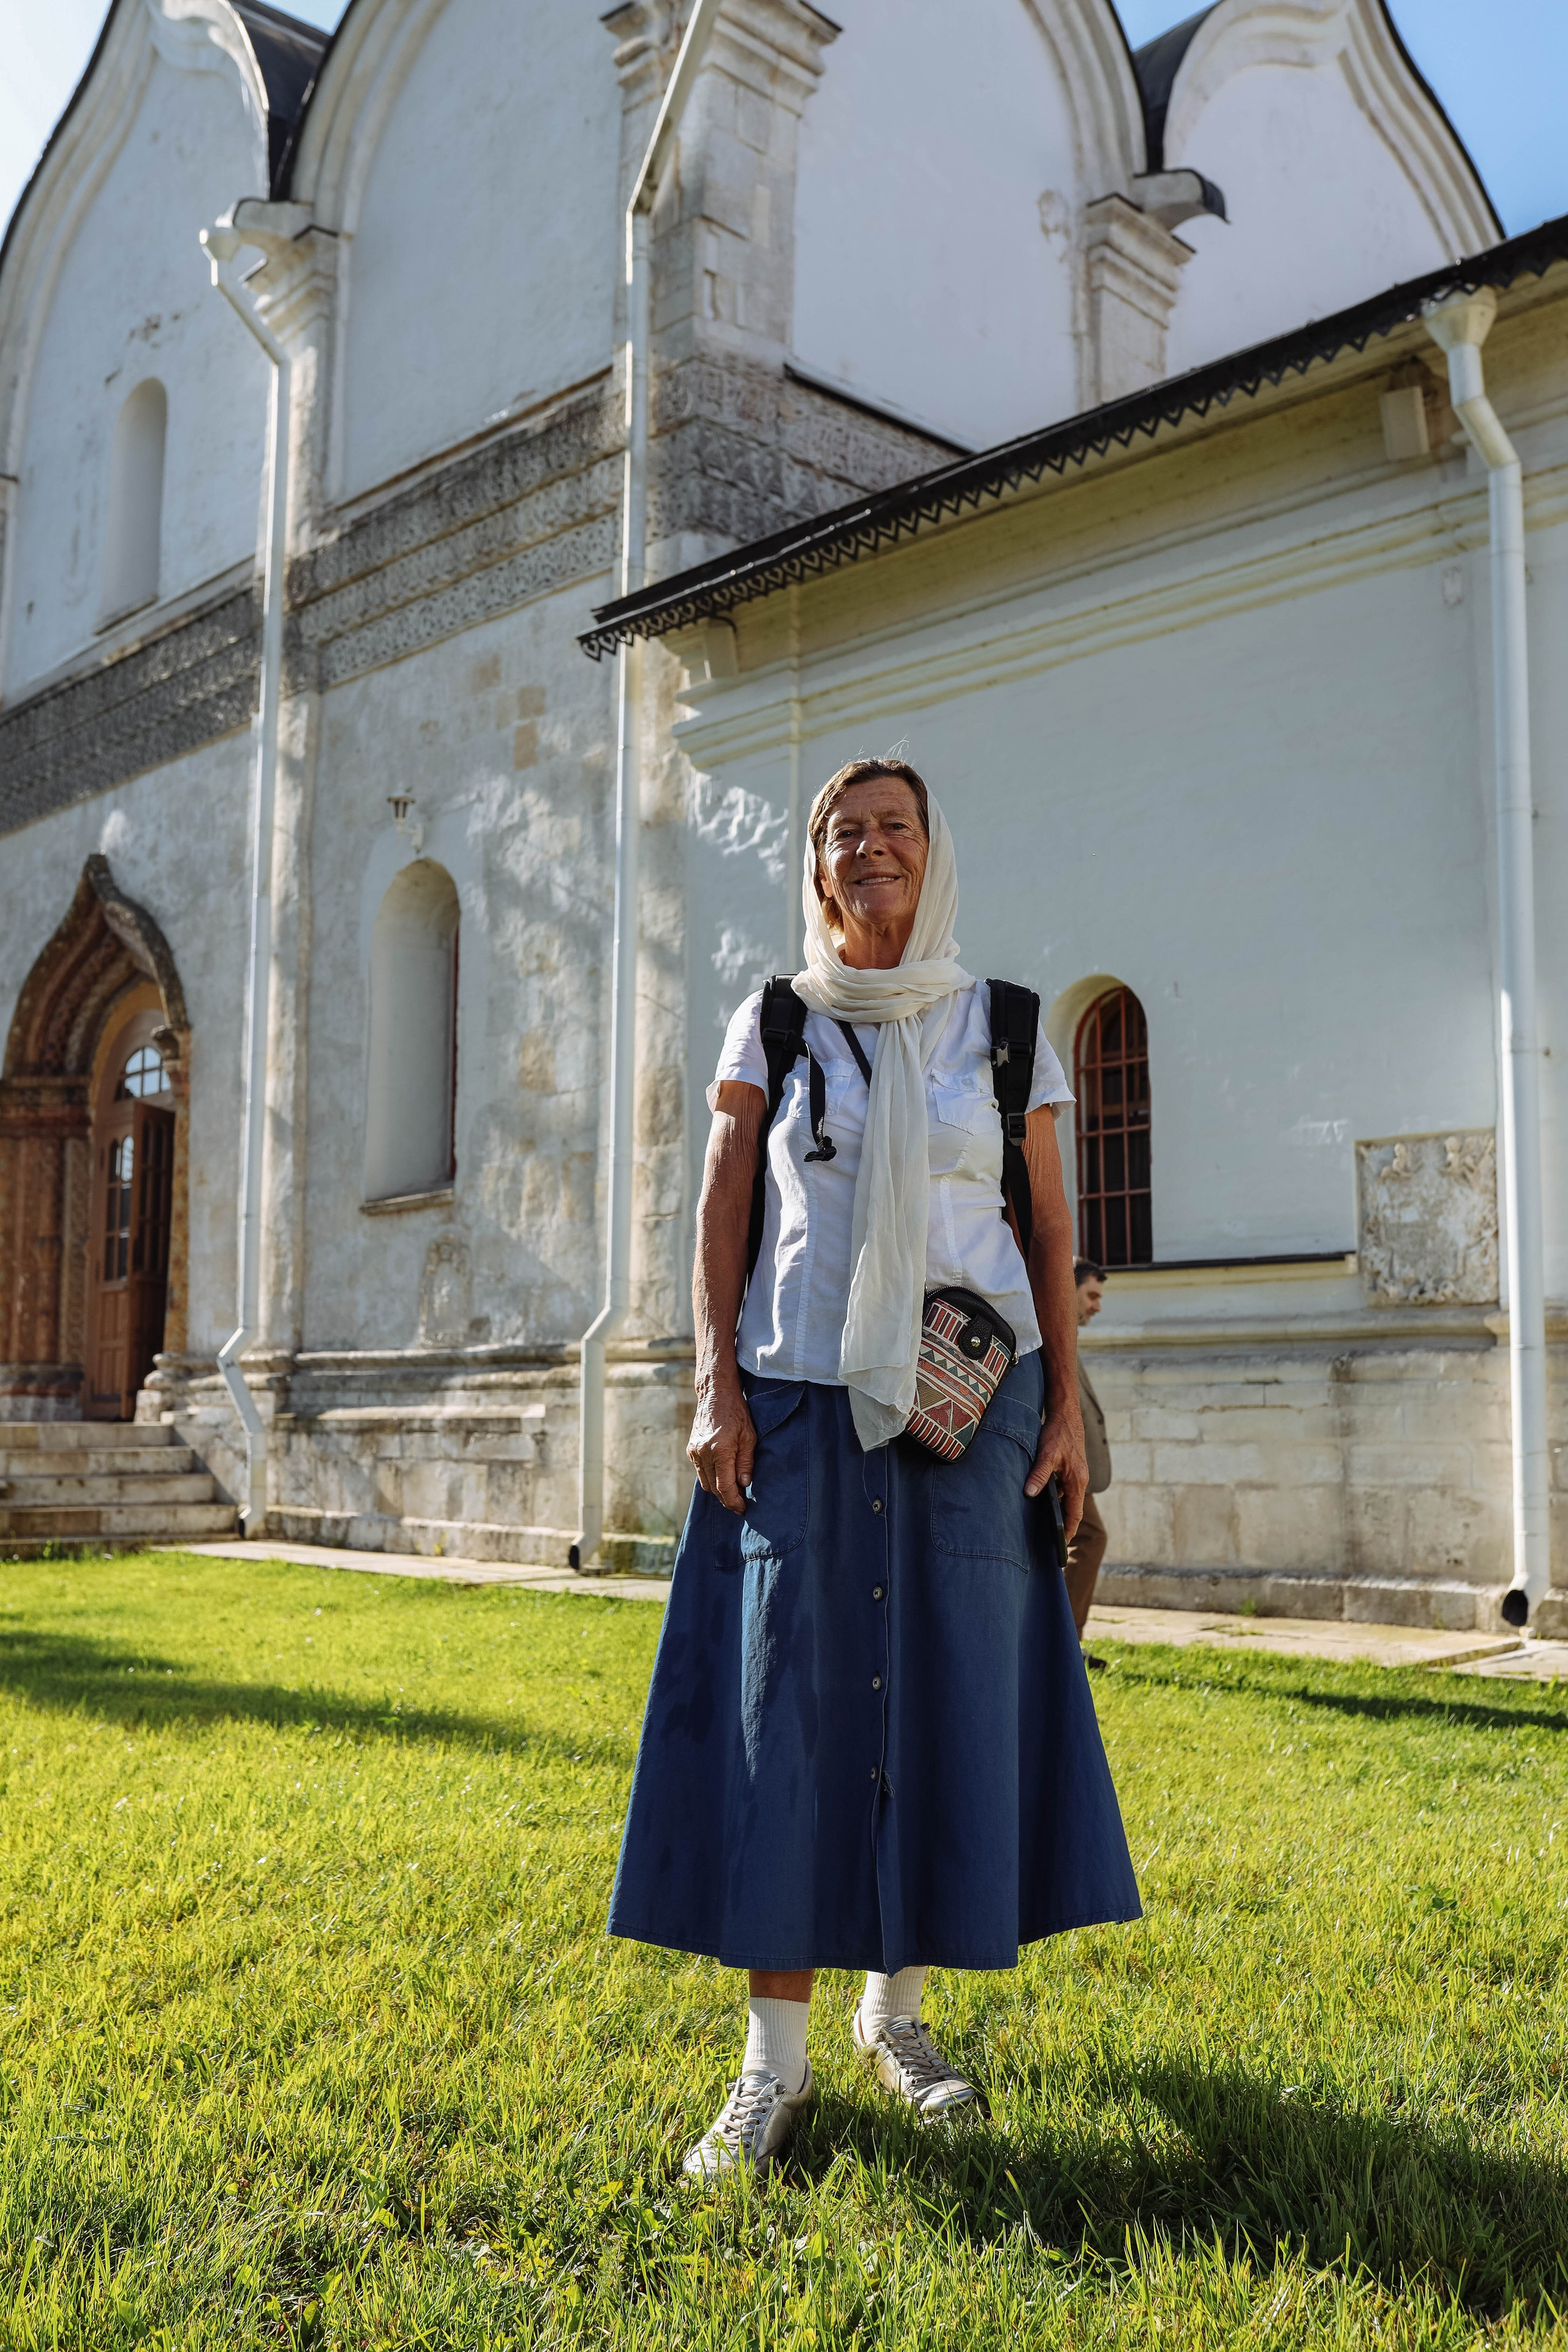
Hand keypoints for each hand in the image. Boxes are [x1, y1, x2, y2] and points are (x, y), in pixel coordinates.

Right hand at [688, 1374, 757, 1515]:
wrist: (715, 1393)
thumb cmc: (736, 1412)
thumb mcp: (749, 1436)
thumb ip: (746, 1462)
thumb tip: (744, 1484)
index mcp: (719, 1450)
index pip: (724, 1486)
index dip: (734, 1501)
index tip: (742, 1508)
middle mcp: (703, 1453)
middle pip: (713, 1488)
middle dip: (727, 1499)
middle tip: (740, 1504)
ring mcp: (694, 1452)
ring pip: (705, 1482)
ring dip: (718, 1490)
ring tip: (733, 1493)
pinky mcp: (691, 1449)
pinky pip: (700, 1472)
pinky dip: (710, 1479)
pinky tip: (722, 1478)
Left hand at [1024, 1410, 1087, 1541]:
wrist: (1065, 1414)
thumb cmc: (1058, 1433)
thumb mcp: (1047, 1454)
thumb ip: (1040, 1474)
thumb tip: (1030, 1493)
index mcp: (1077, 1481)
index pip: (1075, 1513)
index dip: (1069, 1529)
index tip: (1062, 1544)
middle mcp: (1079, 1480)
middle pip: (1072, 1508)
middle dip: (1064, 1524)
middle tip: (1051, 1540)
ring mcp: (1076, 1474)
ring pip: (1067, 1498)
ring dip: (1059, 1510)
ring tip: (1044, 1524)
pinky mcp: (1071, 1468)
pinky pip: (1064, 1488)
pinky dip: (1056, 1497)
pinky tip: (1041, 1499)